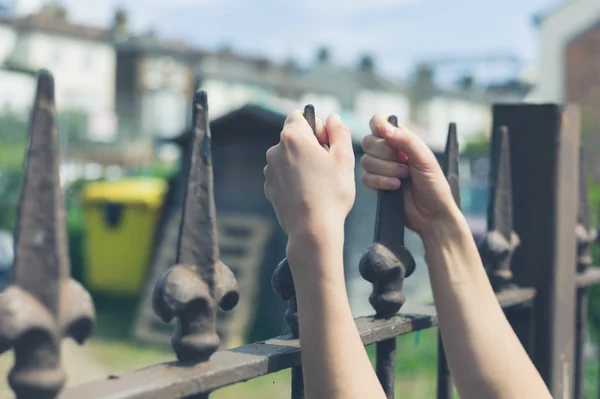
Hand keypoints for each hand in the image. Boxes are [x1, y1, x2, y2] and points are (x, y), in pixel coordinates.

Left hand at [264, 111, 355, 238]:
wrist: (312, 230)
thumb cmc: (331, 192)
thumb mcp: (344, 158)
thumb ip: (339, 132)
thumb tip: (333, 119)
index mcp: (292, 138)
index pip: (300, 116)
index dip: (316, 127)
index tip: (327, 144)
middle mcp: (275, 151)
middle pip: (294, 138)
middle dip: (310, 146)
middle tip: (327, 166)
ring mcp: (270, 171)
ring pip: (289, 158)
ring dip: (302, 164)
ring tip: (319, 183)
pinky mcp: (269, 188)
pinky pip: (284, 176)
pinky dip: (295, 180)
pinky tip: (309, 194)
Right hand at [360, 115, 457, 235]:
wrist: (431, 214)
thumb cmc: (434, 186)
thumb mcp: (425, 159)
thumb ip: (406, 140)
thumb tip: (384, 128)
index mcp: (401, 140)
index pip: (379, 123)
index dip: (378, 125)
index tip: (385, 134)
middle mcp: (388, 152)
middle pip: (368, 141)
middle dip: (385, 154)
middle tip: (404, 163)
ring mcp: (381, 168)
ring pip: (366, 161)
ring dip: (386, 170)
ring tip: (403, 177)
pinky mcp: (376, 185)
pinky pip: (366, 178)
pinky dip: (381, 182)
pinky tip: (395, 187)